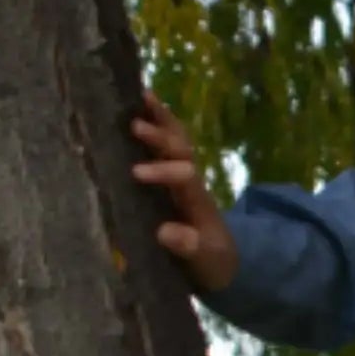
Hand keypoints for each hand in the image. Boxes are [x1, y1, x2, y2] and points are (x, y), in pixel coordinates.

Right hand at [130, 94, 236, 296]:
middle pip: (181, 150)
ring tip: (140, 94)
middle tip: (135, 125)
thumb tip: (167, 232)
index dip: (163, 171)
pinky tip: (140, 100)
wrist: (220, 259)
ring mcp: (181, 173)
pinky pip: (167, 141)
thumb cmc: (209, 261)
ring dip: (160, 118)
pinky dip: (157, 120)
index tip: (137, 174)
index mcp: (197, 201)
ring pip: (176, 139)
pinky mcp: (170, 173)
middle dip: (160, 137)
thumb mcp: (204, 261)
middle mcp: (190, 180)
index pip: (183, 177)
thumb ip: (190, 247)